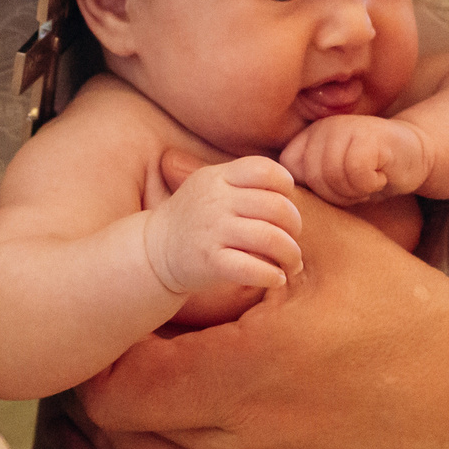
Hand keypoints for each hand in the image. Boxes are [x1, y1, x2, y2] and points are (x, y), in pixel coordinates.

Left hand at [63, 149, 448, 448]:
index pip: (121, 383)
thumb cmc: (406, 318)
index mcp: (252, 372)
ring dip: (109, 432)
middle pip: (113, 431)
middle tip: (102, 344)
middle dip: (98, 385)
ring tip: (116, 381)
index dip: (99, 352)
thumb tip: (170, 164)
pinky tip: (137, 439)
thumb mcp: (334, 245)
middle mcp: (244, 443)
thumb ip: (244, 207)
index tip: (108, 318)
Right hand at [141, 155, 301, 294]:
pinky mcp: (209, 262)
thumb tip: (291, 188)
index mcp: (219, 177)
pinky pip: (251, 268)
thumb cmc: (196, 220)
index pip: (265, 170)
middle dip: (294, 226)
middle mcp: (216, 200)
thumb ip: (245, 182)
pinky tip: (277, 279)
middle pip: (276, 207)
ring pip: (270, 239)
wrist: (153, 252)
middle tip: (292, 240)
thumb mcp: (212, 186)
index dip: (285, 186)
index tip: (285, 205)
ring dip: (291, 255)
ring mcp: (211, 230)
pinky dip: (272, 276)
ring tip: (292, 265)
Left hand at [280, 113, 430, 205]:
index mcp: (306, 139)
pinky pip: (357, 173)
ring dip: (356, 190)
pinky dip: (372, 184)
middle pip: (313, 177)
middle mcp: (321, 128)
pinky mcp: (369, 135)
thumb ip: (306, 185)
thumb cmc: (370, 173)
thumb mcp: (331, 181)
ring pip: (334, 176)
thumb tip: (279, 208)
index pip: (290, 173)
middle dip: (338, 194)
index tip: (339, 186)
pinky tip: (381, 174)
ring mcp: (344, 127)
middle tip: (359, 185)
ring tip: (370, 180)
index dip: (316, 190)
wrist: (414, 154)